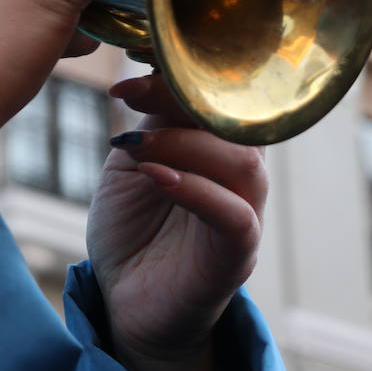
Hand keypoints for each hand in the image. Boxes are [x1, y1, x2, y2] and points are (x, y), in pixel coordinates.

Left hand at [87, 73, 268, 370]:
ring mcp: (244, 215)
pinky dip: (195, 189)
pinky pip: (235, 216)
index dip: (180, 74)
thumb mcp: (133, 162)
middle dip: (182, 100)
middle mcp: (241, 176)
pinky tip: (155, 176)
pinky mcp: (236, 256)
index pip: (223, 95)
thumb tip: (151, 69)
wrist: (127, 301)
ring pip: (243, 163)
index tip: (127, 72)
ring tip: (135, 145)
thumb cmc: (132, 228)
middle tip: (129, 97)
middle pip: (240, 121)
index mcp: (220, 146)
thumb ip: (151, 121)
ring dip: (183, 143)